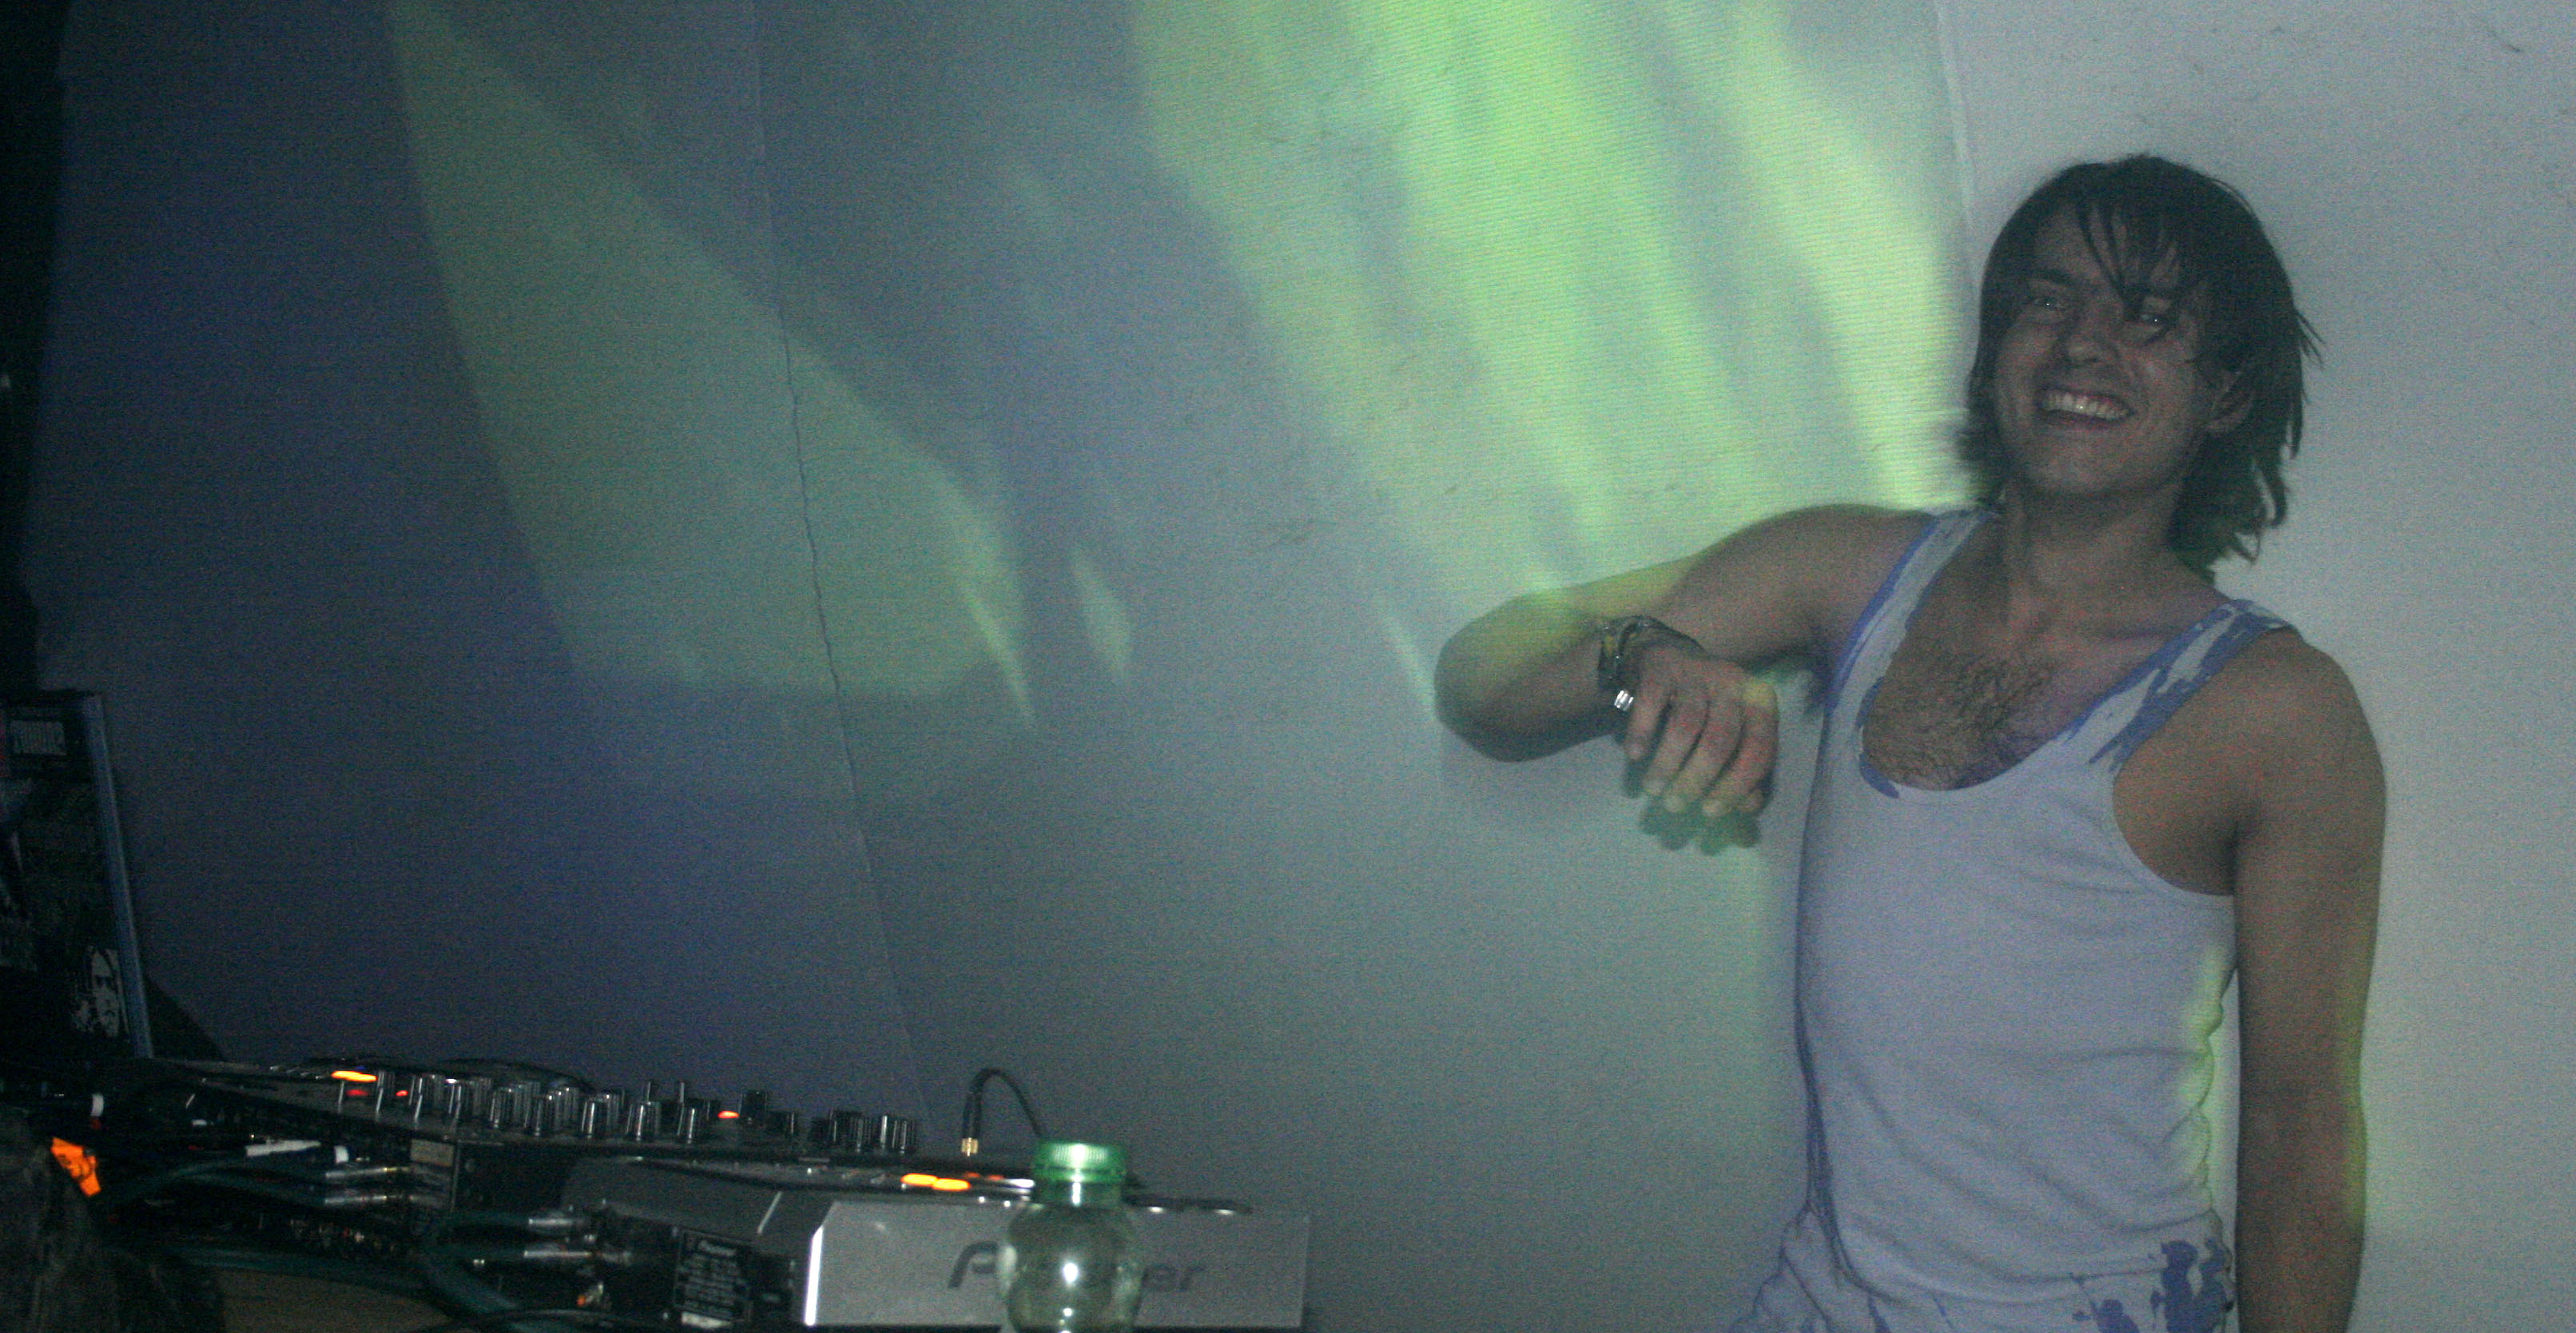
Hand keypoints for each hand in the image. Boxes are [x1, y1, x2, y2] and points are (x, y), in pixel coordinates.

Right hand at [1617, 641, 1778, 817]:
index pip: (1759, 749)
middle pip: (1721, 738)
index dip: (1736, 785)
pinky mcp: (1663, 666)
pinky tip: (1634, 755)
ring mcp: (1699, 672)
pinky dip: (1642, 731)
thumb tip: (1747, 807)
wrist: (1671, 658)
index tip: (1710, 811)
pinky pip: (1652, 701)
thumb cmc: (1708, 708)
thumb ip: (1743, 769)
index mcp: (1761, 704)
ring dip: (1667, 762)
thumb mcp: (1732, 736)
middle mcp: (1735, 683)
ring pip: (1687, 723)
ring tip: (1652, 789)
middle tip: (1675, 805)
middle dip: (1696, 778)